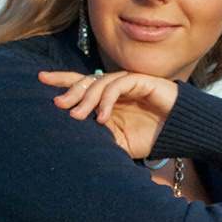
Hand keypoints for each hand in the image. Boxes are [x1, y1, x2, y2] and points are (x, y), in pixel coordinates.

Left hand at [41, 70, 177, 159]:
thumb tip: (75, 137)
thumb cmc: (153, 136)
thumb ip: (100, 136)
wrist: (182, 132)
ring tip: (79, 116)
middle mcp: (115, 87)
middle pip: (85, 80)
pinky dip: (107, 100)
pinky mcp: (141, 81)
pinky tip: (102, 116)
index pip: (81, 84)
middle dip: (70, 90)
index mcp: (107, 98)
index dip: (61, 80)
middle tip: (57, 103)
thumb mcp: (120, 141)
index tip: (40, 80)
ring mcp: (128, 82)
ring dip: (87, 99)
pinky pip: (118, 86)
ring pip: (100, 83)